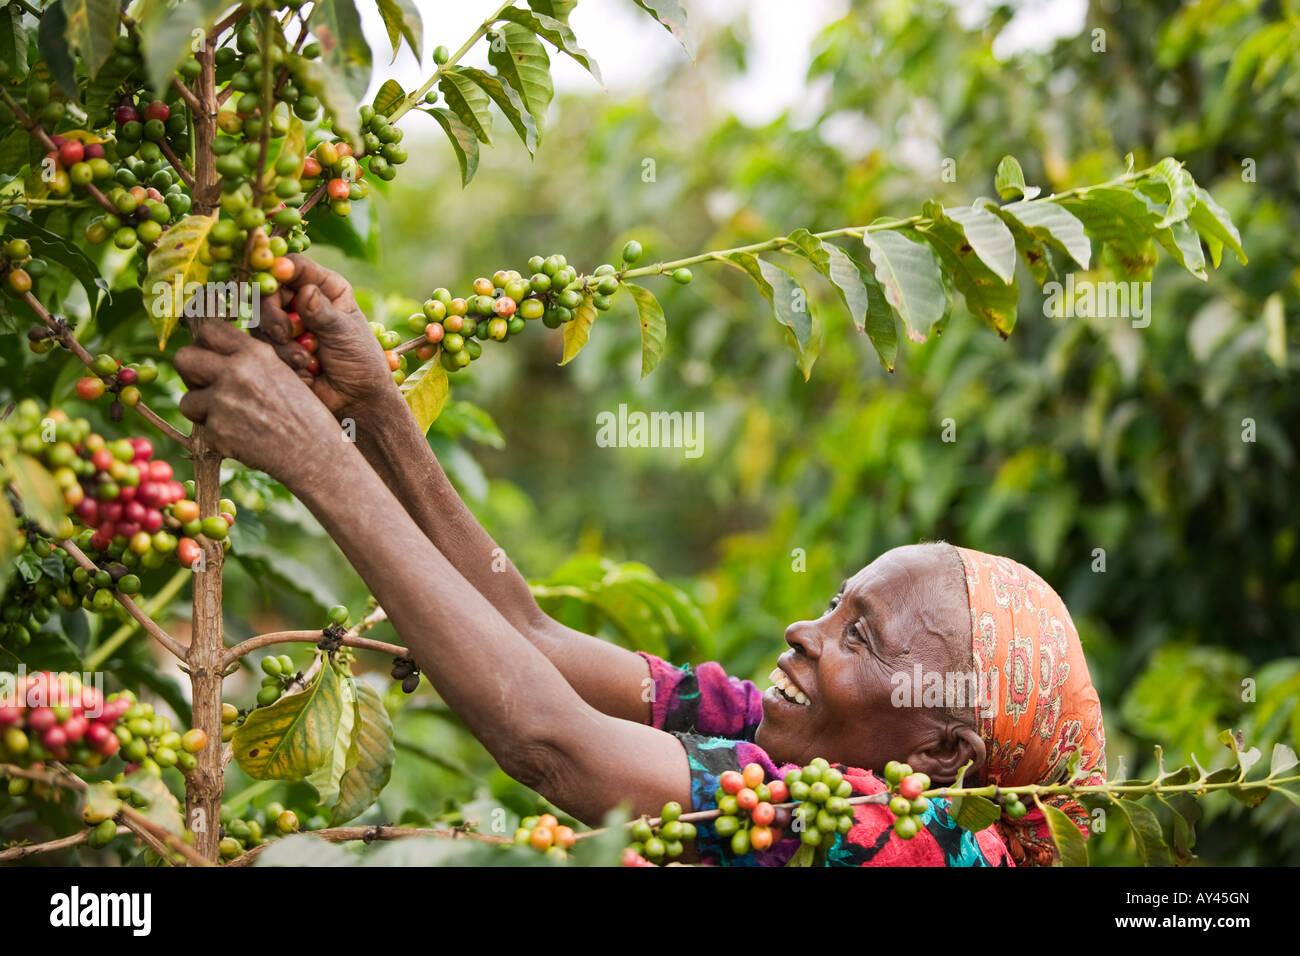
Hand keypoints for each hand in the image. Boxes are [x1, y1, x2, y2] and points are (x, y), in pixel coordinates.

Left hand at [174, 320, 343, 485]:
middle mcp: (236, 372)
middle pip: (183, 358)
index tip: (208, 356)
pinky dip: (218, 437)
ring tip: (230, 419)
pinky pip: (203, 431)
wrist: (315, 454)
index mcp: (255, 353)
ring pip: (187, 401)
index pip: (208, 331)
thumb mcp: (282, 374)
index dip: (203, 344)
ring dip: (202, 411)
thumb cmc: (303, 415)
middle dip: (189, 373)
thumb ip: (247, 361)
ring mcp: (224, 402)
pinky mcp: (218, 432)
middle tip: (204, 386)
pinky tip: (243, 438)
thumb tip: (210, 355)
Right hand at [256, 255, 397, 418]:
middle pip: (267, 291)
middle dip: (273, 314)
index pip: (295, 266)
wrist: (356, 401)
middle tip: (286, 333)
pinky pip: (262, 346)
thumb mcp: (345, 334)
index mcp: (326, 287)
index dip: (280, 268)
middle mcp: (302, 301)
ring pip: (260, 320)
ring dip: (282, 343)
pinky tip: (307, 370)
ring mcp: (286, 323)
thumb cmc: (361, 362)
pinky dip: (283, 359)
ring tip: (309, 360)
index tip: (274, 274)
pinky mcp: (275, 347)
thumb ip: (323, 313)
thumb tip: (305, 291)